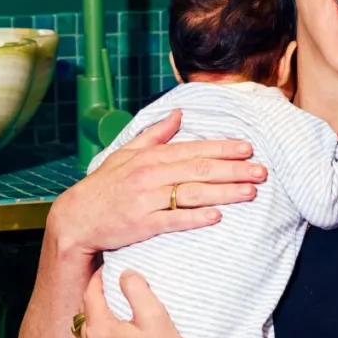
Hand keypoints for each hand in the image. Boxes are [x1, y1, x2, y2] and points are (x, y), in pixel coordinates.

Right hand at [49, 109, 267, 254]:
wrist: (76, 219)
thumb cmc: (104, 186)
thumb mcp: (125, 154)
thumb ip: (155, 134)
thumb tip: (179, 113)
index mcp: (150, 157)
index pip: (194, 150)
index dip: (223, 148)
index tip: (249, 148)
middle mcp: (150, 175)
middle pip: (200, 170)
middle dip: (234, 170)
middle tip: (262, 171)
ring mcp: (146, 199)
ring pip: (192, 193)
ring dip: (224, 193)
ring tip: (250, 192)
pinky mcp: (142, 224)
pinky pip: (173, 220)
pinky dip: (195, 218)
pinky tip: (217, 217)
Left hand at [79, 268, 195, 337]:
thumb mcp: (154, 314)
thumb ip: (136, 289)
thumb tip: (125, 275)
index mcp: (99, 329)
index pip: (90, 294)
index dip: (97, 278)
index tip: (106, 269)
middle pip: (84, 314)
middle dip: (94, 297)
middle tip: (108, 285)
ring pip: (85, 334)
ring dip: (94, 319)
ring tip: (109, 310)